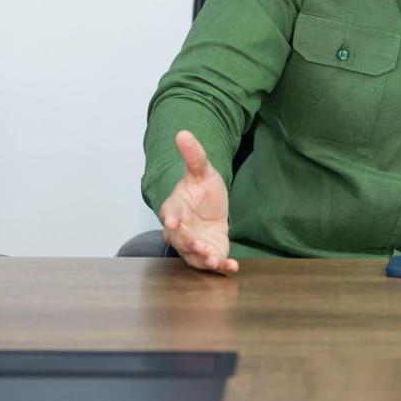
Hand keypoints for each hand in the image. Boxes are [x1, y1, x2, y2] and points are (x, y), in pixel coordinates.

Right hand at [158, 130, 237, 274]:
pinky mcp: (208, 255)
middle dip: (189, 243)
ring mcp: (193, 245)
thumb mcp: (203, 171)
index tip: (171, 222)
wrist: (213, 210)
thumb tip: (183, 133)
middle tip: (200, 246)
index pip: (169, 212)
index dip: (169, 217)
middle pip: (179, 239)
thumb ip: (194, 156)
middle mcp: (180, 230)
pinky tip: (231, 267)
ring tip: (214, 259)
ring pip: (194, 255)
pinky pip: (212, 264)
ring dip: (203, 258)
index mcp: (176, 208)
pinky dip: (221, 267)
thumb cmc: (202, 191)